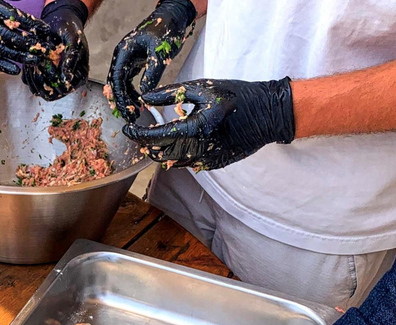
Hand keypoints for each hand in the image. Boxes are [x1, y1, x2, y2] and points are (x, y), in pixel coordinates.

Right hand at [0, 0, 54, 74]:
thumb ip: (9, 0)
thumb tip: (29, 4)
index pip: (14, 16)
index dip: (31, 24)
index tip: (45, 30)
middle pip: (9, 35)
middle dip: (28, 43)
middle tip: (43, 49)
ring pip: (1, 48)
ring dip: (19, 56)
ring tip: (34, 60)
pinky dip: (2, 65)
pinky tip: (16, 70)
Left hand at [22, 0, 89, 100]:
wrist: (60, 23)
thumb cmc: (70, 31)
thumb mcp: (74, 41)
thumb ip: (71, 59)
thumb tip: (67, 78)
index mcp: (78, 77)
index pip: (65, 89)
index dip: (54, 81)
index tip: (49, 64)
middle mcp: (65, 82)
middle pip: (50, 94)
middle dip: (41, 80)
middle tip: (38, 63)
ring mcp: (52, 80)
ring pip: (38, 90)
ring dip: (33, 78)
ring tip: (34, 62)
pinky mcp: (40, 75)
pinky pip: (30, 82)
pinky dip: (27, 74)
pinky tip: (30, 61)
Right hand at [106, 0, 196, 121]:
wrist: (172, 16)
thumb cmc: (165, 28)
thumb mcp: (159, 53)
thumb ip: (151, 74)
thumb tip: (145, 95)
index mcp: (123, 52)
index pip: (116, 79)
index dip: (120, 97)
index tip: (126, 111)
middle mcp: (122, 56)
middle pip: (116, 84)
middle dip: (121, 101)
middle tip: (130, 117)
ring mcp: (128, 59)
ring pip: (122, 84)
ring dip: (127, 98)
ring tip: (136, 112)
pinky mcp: (136, 62)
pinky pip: (129, 81)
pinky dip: (133, 92)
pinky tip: (140, 101)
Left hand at [122, 77, 295, 170]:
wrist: (268, 114)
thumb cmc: (236, 96)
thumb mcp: (202, 88)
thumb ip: (170, 94)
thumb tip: (145, 98)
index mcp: (193, 129)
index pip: (155, 137)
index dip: (137, 134)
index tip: (127, 129)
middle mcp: (199, 149)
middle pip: (160, 153)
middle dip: (147, 144)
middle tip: (140, 134)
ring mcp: (207, 160)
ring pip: (172, 161)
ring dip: (161, 151)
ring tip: (157, 138)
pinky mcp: (214, 164)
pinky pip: (188, 163)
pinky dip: (179, 154)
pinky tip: (180, 142)